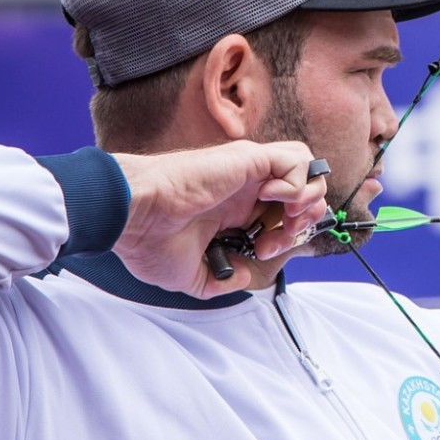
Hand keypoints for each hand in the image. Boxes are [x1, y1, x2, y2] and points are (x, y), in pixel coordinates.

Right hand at [112, 141, 331, 297]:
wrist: (132, 216)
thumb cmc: (148, 239)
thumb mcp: (190, 274)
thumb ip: (221, 280)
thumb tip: (244, 279)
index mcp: (233, 209)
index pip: (282, 213)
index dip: (286, 235)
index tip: (264, 251)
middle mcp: (244, 188)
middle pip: (303, 189)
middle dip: (305, 219)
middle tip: (280, 237)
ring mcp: (248, 171)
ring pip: (307, 168)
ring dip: (307, 197)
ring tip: (286, 217)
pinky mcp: (248, 158)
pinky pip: (295, 160)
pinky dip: (296, 183)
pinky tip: (270, 200)